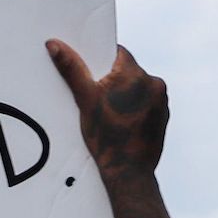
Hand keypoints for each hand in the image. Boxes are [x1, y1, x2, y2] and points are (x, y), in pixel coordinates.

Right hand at [47, 40, 168, 178]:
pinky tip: (121, 121)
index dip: (102, 61)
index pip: (118, 53)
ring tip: (109, 112)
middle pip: (127, 71)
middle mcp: (155, 84)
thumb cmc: (106, 138)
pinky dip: (134, 106)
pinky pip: (146, 102)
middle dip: (112, 79)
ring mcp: (162, 101)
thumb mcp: (84, 100)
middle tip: (97, 96)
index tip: (91, 74)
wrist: (128, 173)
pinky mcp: (163, 116)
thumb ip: (72, 69)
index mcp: (137, 75)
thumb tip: (55, 44)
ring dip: (124, 93)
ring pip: (137, 87)